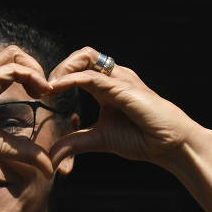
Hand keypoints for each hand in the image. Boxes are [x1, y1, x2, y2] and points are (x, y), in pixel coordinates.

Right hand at [0, 45, 54, 175]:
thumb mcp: (2, 147)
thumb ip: (26, 152)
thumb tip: (48, 167)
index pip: (14, 67)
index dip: (34, 77)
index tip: (44, 98)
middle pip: (15, 53)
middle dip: (36, 67)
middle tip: (45, 92)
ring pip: (15, 54)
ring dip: (35, 69)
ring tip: (44, 91)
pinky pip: (12, 69)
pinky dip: (31, 76)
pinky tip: (39, 94)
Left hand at [47, 46, 206, 171]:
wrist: (169, 145)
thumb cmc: (141, 138)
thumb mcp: (98, 140)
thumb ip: (74, 143)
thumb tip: (50, 157)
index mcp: (107, 86)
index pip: (79, 67)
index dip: (59, 75)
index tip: (41, 93)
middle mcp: (114, 77)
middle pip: (82, 54)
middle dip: (60, 66)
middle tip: (43, 87)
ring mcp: (120, 79)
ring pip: (86, 57)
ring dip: (62, 69)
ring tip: (48, 87)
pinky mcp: (123, 88)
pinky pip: (93, 77)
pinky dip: (71, 79)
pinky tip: (56, 88)